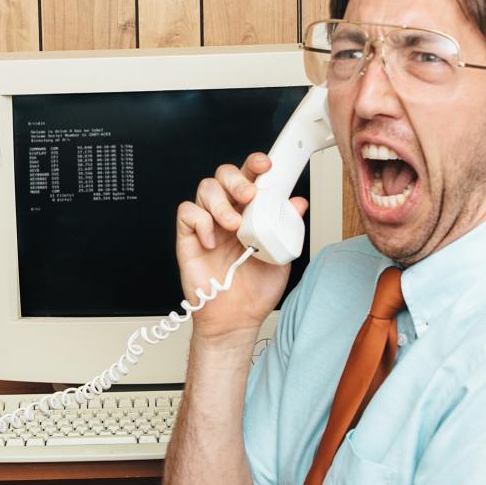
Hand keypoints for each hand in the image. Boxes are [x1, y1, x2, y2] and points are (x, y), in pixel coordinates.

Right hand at [176, 152, 307, 342]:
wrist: (236, 319)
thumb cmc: (256, 290)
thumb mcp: (281, 255)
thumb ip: (287, 227)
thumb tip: (297, 202)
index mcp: (251, 213)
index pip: (250, 178)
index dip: (255, 165)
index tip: (267, 165)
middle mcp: (228, 213)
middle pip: (223, 175)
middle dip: (237, 179)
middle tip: (249, 196)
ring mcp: (207, 224)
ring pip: (205, 188)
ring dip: (221, 202)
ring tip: (233, 225)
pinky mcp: (188, 238)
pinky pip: (187, 213)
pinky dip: (200, 221)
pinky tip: (212, 241)